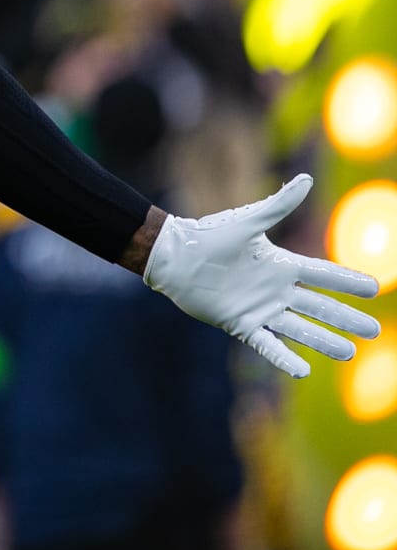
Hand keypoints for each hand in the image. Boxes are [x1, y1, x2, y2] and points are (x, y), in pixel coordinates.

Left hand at [145, 174, 380, 376]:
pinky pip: (267, 344)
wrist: (174, 257)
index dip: (348, 281)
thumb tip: (306, 179)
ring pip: (300, 328)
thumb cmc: (209, 235)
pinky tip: (303, 370)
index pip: (323, 274)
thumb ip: (278, 205)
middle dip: (347, 318)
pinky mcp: (240, 324)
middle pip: (320, 306)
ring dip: (325, 341)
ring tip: (349, 353)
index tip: (375, 287)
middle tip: (375, 331)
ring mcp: (260, 309)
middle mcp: (276, 290)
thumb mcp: (247, 221)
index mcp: (281, 265)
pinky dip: (284, 357)